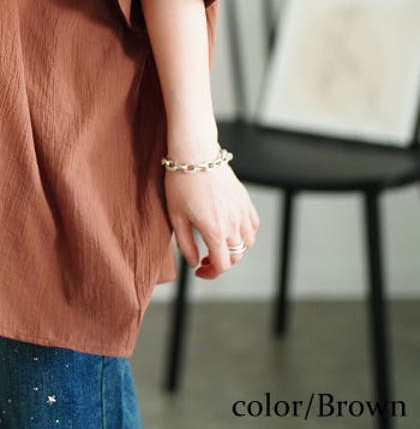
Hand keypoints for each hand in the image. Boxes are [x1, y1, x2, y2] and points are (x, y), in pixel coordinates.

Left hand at [165, 161, 259, 278]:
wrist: (195, 154)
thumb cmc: (181, 183)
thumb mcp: (176, 217)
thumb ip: (186, 244)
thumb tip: (195, 262)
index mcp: (215, 231)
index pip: (222, 265)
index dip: (211, 274)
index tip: (199, 271)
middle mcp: (233, 224)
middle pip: (235, 257)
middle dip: (220, 263)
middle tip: (204, 259)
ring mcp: (242, 212)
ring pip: (247, 243)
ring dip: (234, 250)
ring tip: (217, 245)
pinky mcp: (246, 200)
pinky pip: (253, 226)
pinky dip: (245, 234)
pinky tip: (231, 230)